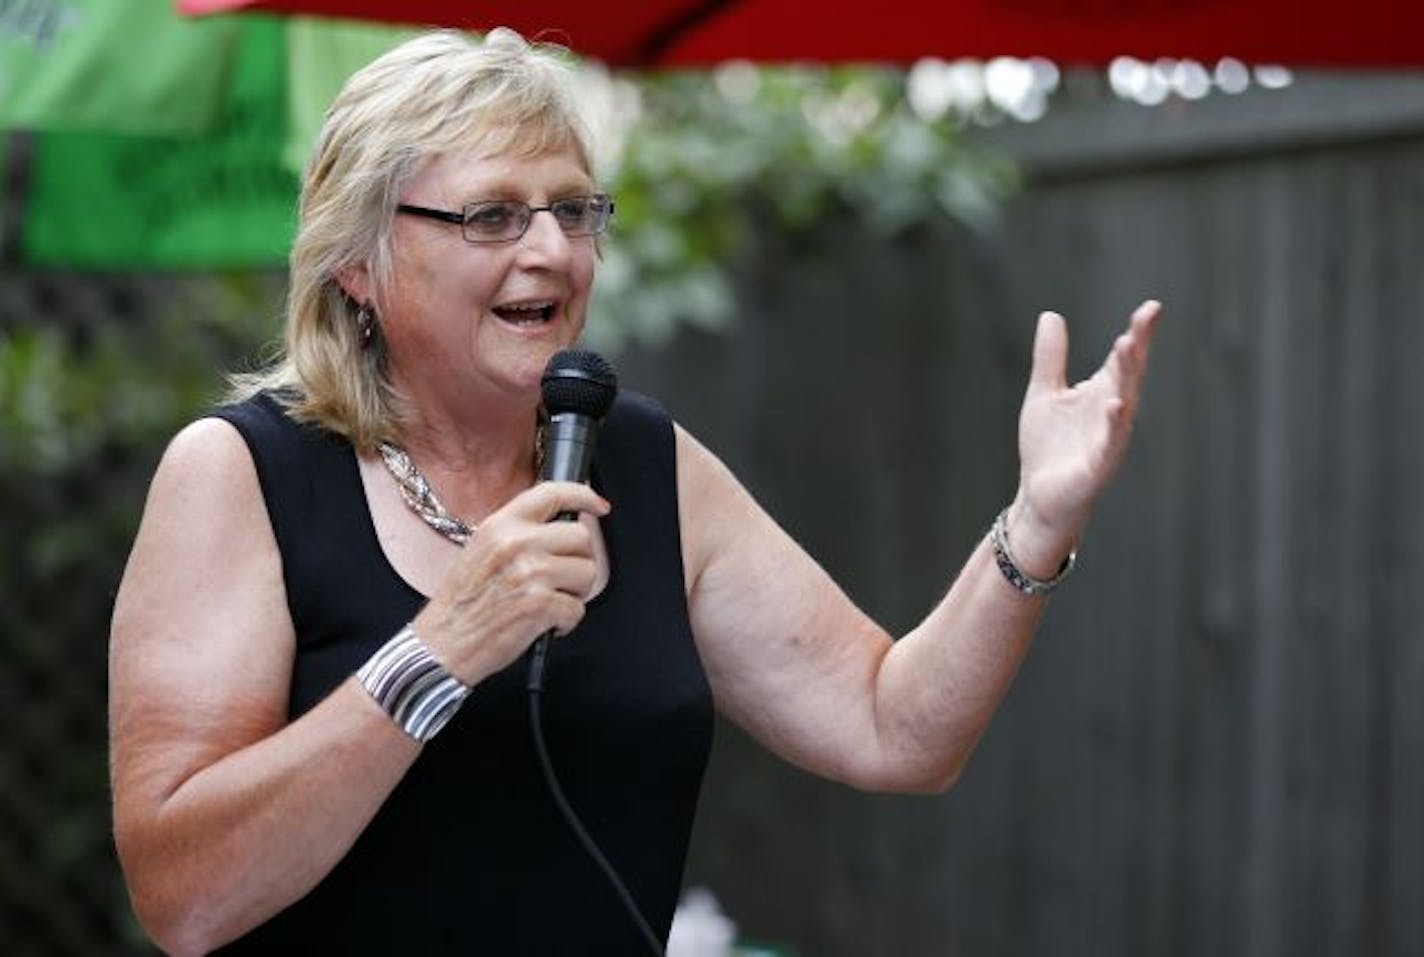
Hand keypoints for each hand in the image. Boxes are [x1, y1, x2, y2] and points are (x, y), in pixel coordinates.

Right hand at [412, 481, 609, 683]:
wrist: (442, 643)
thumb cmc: (462, 604)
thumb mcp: (481, 550)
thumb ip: (517, 533)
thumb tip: (560, 527)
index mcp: (500, 525)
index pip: (552, 493)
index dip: (583, 496)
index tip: (598, 506)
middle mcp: (516, 543)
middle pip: (581, 536)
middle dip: (579, 561)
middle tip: (560, 581)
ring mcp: (530, 572)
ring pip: (587, 572)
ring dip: (575, 592)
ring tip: (548, 602)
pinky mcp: (539, 604)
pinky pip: (578, 608)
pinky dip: (566, 622)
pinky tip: (543, 624)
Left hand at [1010, 299, 1161, 575]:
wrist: (1038, 496)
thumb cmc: (1048, 447)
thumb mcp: (1045, 393)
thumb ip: (1051, 357)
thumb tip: (1051, 315)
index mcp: (1102, 393)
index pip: (1124, 360)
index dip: (1138, 334)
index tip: (1151, 308)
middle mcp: (1113, 414)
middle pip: (1129, 376)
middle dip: (1137, 348)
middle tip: (1144, 319)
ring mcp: (1109, 440)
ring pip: (1124, 404)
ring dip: (1128, 377)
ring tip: (1128, 346)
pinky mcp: (1098, 466)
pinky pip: (1110, 443)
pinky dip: (1113, 424)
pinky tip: (1115, 405)